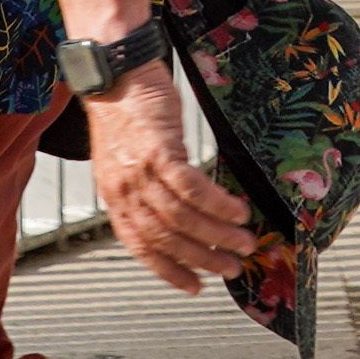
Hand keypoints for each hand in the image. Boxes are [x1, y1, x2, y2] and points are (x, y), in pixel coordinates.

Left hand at [80, 62, 257, 295]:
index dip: (168, 270)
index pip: (141, 246)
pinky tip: (237, 210)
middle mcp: (124, 190)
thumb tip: (177, 219)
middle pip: (165, 238)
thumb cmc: (126, 113)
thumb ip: (144, 191)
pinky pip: (191, 187)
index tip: (195, 286)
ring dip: (217, 235)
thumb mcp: (126, 161)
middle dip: (202, 258)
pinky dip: (217, 204)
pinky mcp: (158, 150)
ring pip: (181, 217)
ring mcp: (140, 171)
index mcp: (114, 197)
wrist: (115, 72)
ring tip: (244, 241)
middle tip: (232, 267)